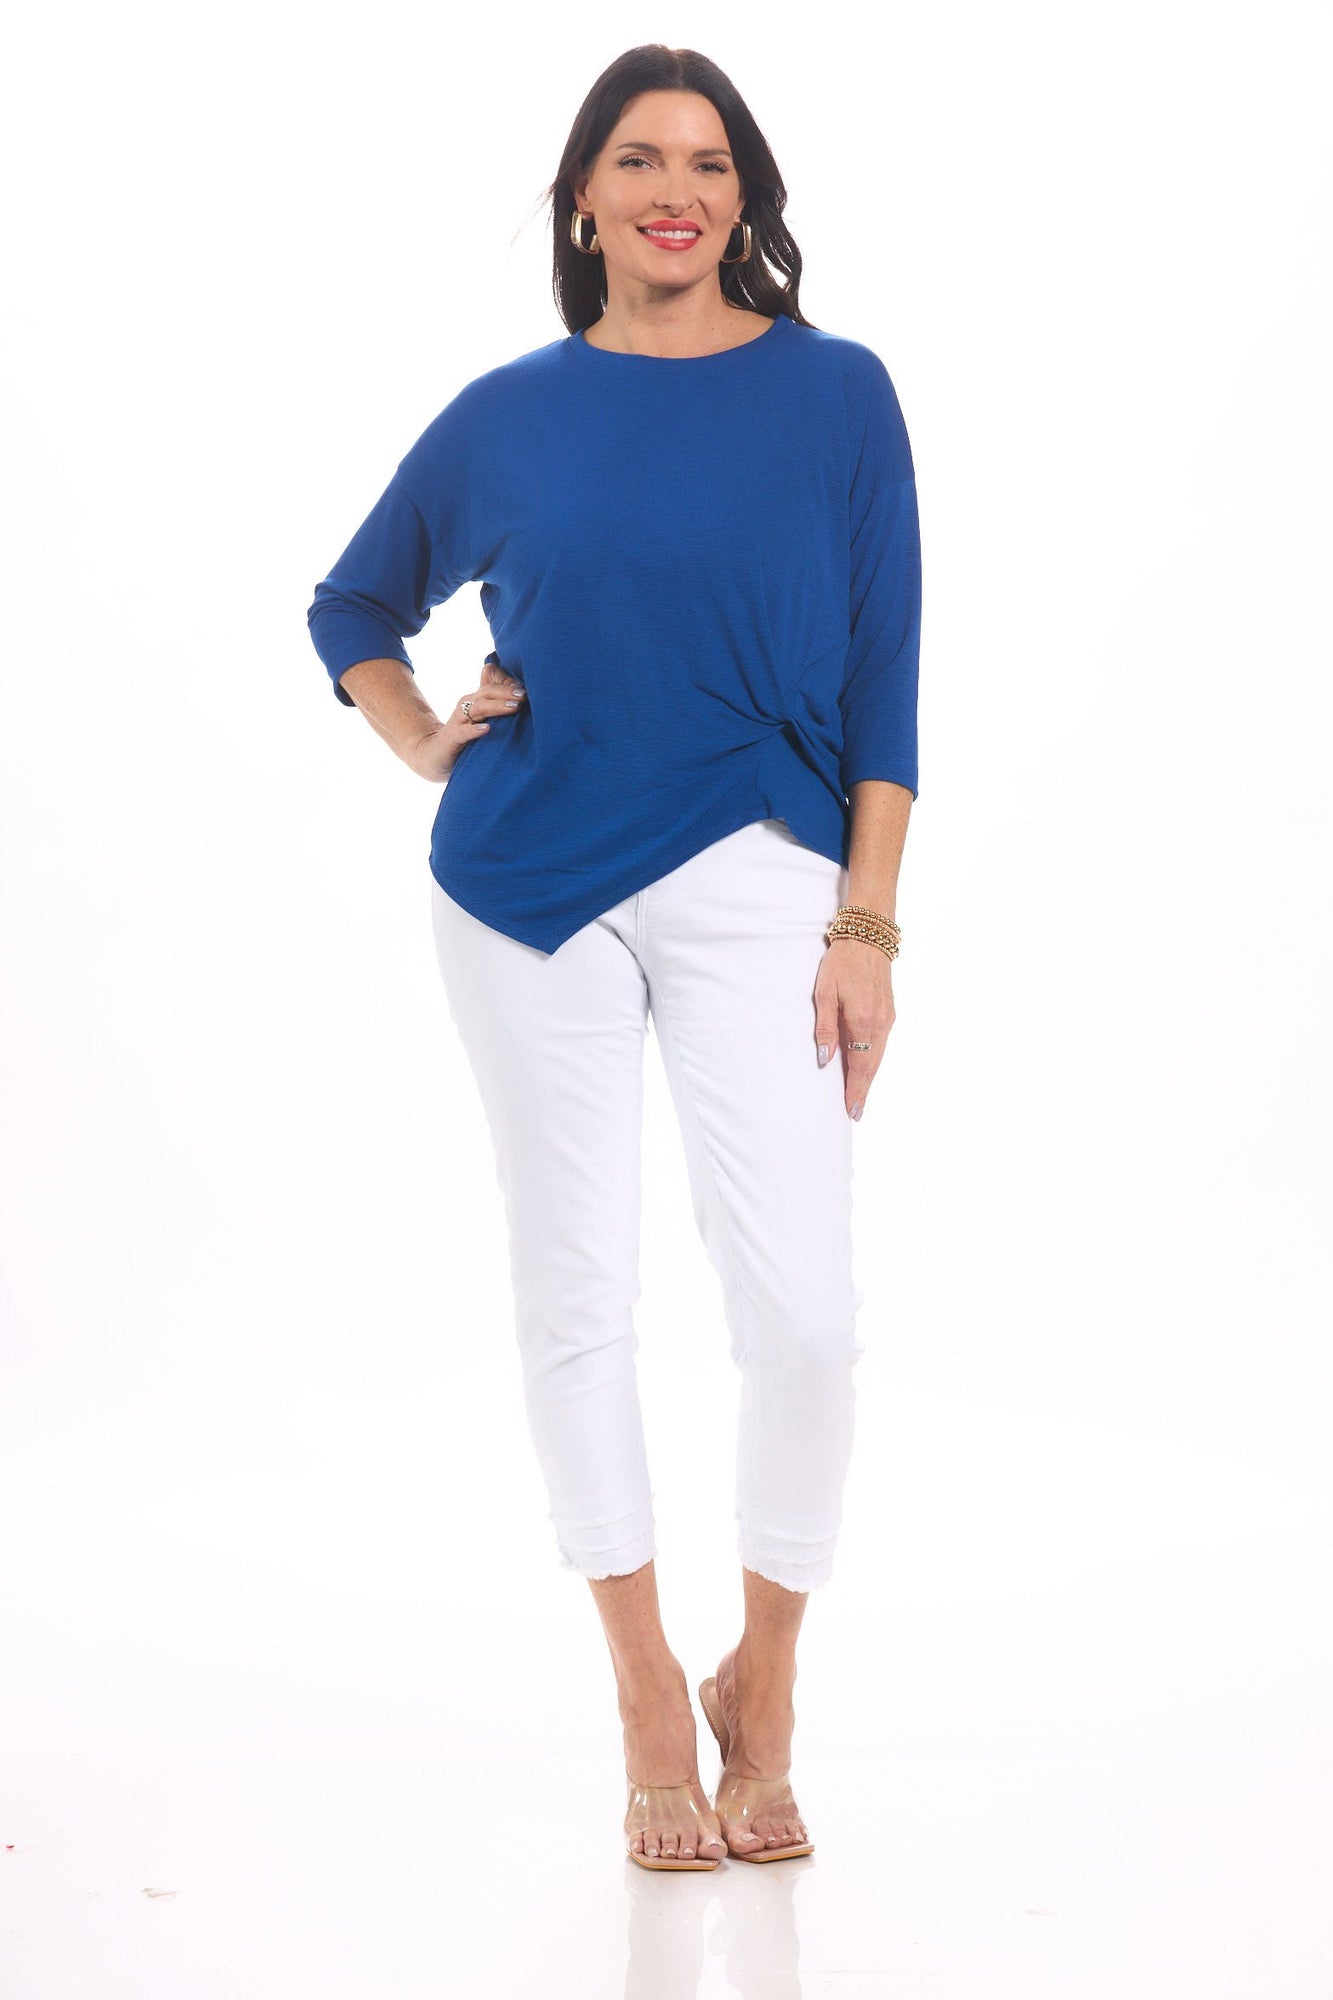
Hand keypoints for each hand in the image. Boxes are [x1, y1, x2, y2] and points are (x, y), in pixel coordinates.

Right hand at [407, 653, 525, 781]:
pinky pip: (463, 732)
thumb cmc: (465, 738)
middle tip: (524, 696)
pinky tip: (486, 730)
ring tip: (513, 708)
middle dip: (506, 692)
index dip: (507, 684)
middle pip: (487, 693)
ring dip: (496, 707)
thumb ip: (497, 707)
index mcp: (475, 701)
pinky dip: (474, 730)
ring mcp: (458, 722)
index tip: (526, 688)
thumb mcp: (482, 720)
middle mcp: (466, 707)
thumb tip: (522, 698)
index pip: (492, 685)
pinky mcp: (451, 738)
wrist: (434, 756)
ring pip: (477, 709)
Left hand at [813, 936, 894, 1119]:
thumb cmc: (842, 962)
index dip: (856, 1090)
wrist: (869, 937)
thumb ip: (825, 1028)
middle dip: (863, 1090)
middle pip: (872, 1066)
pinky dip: (873, 1060)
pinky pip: (881, 1044)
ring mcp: (887, 1018)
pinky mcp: (889, 1012)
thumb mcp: (825, 992)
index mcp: (863, 1021)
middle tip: (855, 1112)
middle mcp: (880, 1024)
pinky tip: (865, 1067)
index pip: (860, 1066)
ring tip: (858, 1096)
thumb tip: (824, 1059)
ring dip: (868, 1077)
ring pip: (878, 1056)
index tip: (851, 1110)